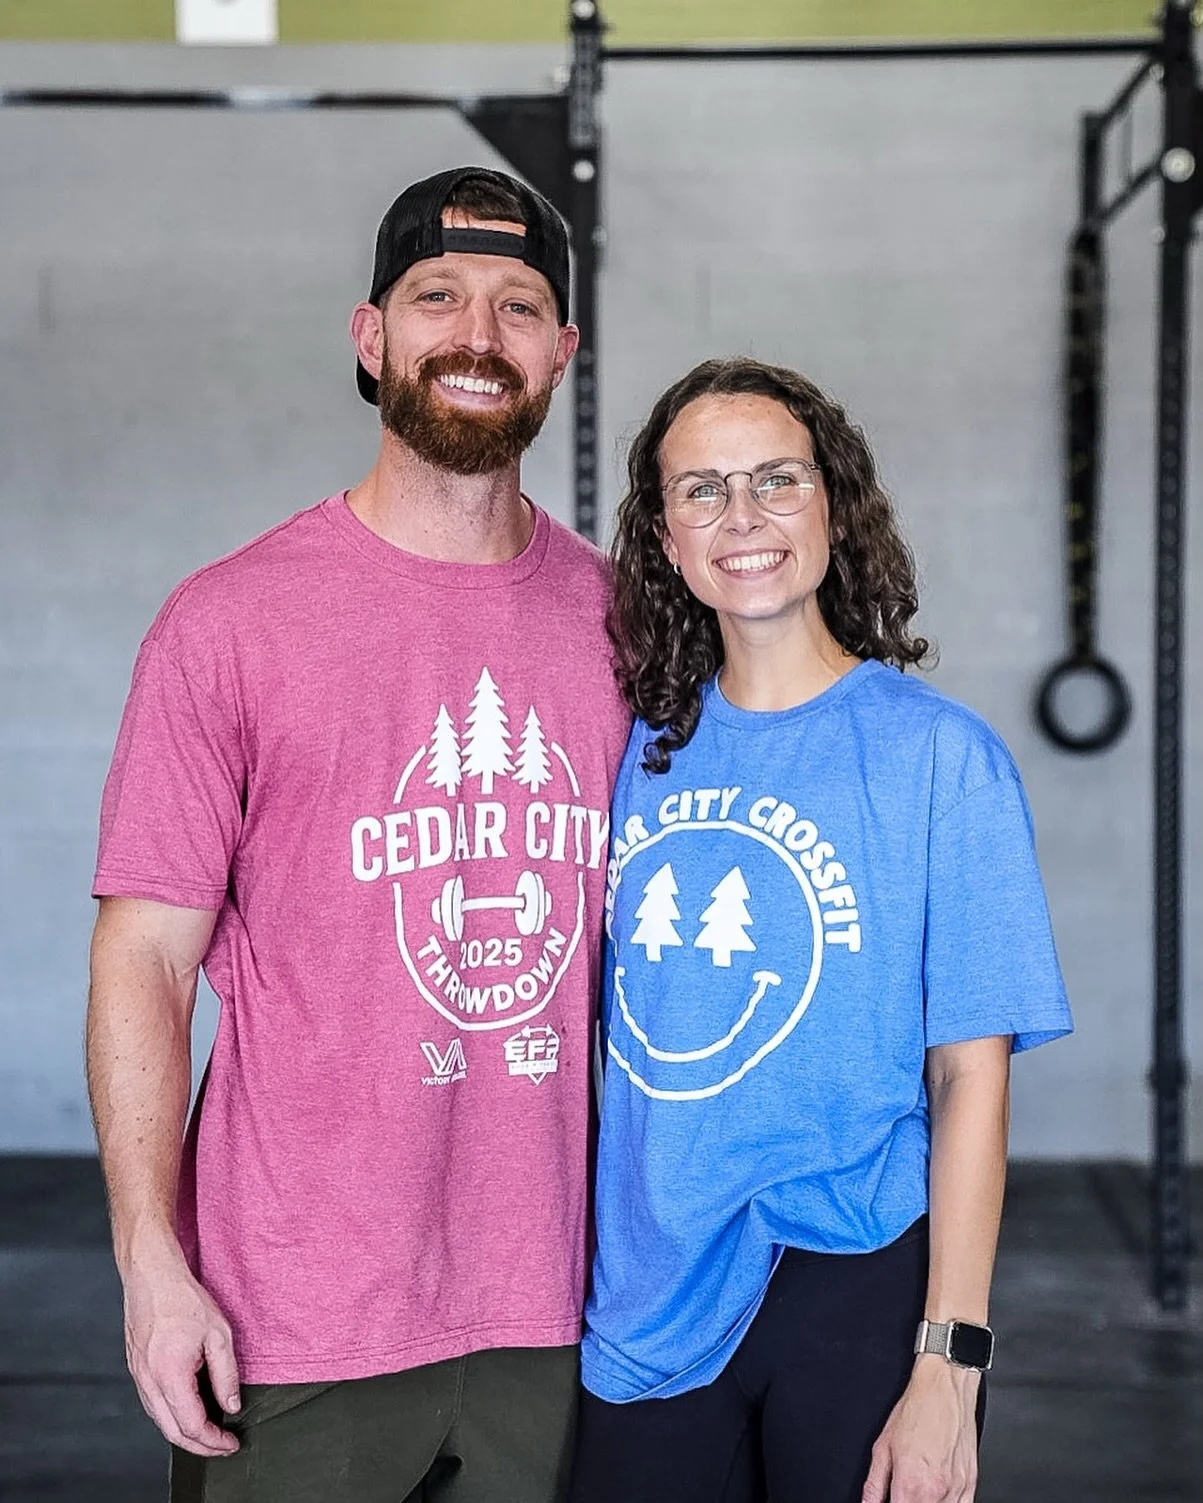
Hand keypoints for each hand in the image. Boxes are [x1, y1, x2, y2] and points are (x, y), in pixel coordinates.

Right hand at [121, 1241, 241, 1455]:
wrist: (151, 1277)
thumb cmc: (183, 1299)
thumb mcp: (218, 1334)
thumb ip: (226, 1374)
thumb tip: (231, 1405)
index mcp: (169, 1375)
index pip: (192, 1425)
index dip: (214, 1441)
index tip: (231, 1443)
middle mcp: (149, 1382)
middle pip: (173, 1432)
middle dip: (200, 1446)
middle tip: (222, 1446)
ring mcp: (139, 1378)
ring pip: (160, 1421)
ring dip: (185, 1434)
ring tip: (210, 1433)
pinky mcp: (137, 1370)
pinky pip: (153, 1405)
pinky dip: (172, 1417)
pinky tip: (188, 1411)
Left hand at [861, 1355, 978, 1501]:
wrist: (945, 1388)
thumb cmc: (916, 1410)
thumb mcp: (882, 1447)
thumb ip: (874, 1485)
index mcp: (910, 1485)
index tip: (888, 1500)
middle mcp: (936, 1492)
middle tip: (900, 1492)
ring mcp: (957, 1491)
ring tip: (917, 1490)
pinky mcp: (971, 1485)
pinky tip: (936, 1495)